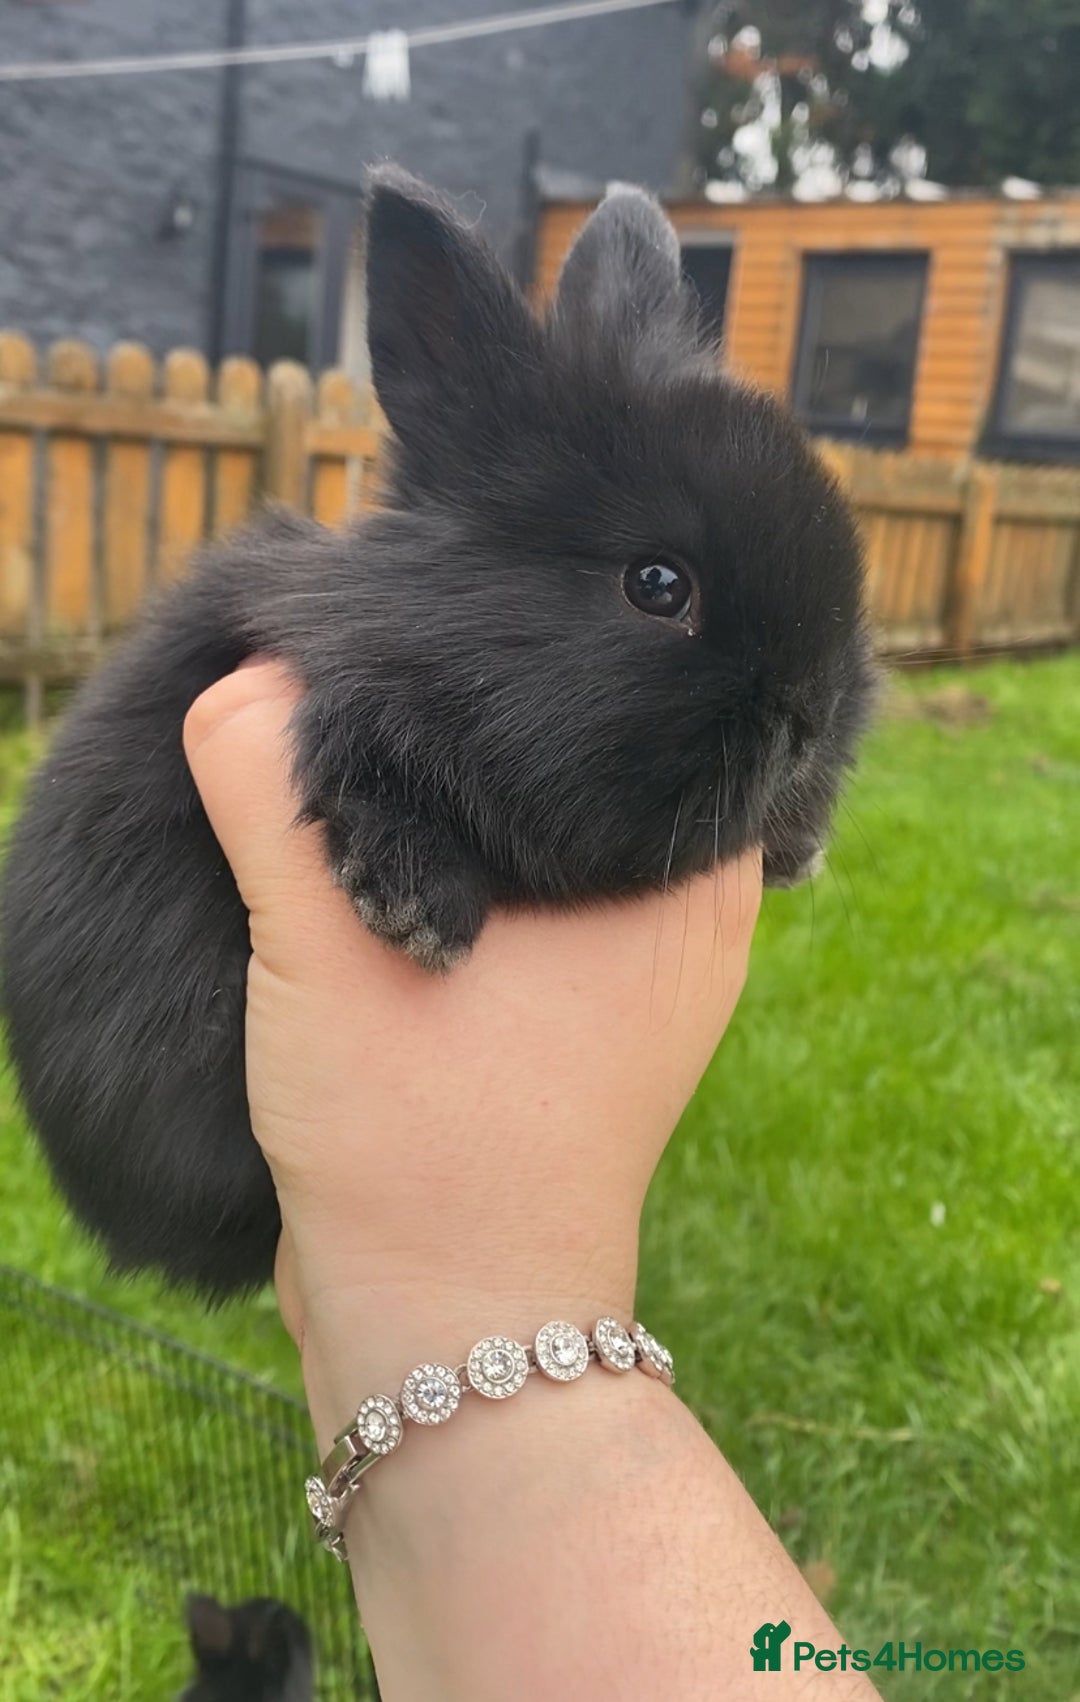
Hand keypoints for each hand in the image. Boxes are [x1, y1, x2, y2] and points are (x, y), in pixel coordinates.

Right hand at [184, 660, 760, 1435]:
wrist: (444, 1327)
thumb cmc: (420, 1139)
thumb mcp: (324, 941)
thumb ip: (277, 792)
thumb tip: (256, 674)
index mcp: (689, 870)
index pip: (652, 691)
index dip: (547, 645)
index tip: (456, 618)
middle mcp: (685, 915)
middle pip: (598, 757)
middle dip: (497, 722)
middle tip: (401, 671)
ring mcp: (637, 977)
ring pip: (553, 833)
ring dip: (470, 806)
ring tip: (384, 761)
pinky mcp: (580, 1023)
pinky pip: (533, 902)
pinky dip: (470, 873)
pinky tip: (397, 859)